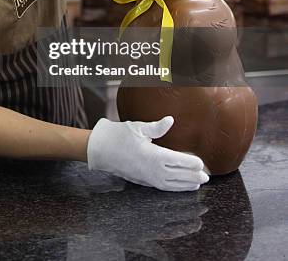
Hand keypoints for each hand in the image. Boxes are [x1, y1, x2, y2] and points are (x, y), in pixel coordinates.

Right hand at [87, 116, 208, 191]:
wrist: (100, 149)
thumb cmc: (119, 136)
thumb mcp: (137, 128)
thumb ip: (156, 127)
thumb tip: (170, 120)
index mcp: (153, 156)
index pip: (178, 161)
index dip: (191, 163)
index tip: (201, 164)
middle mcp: (152, 170)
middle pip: (178, 175)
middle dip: (193, 177)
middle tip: (206, 178)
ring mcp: (148, 178)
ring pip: (171, 184)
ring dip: (185, 185)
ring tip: (197, 184)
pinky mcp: (143, 181)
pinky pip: (163, 187)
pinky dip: (174, 188)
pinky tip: (179, 187)